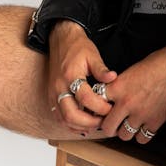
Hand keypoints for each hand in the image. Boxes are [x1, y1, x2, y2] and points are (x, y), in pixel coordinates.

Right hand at [48, 20, 116, 135]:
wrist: (60, 39)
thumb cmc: (77, 46)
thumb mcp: (92, 54)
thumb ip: (101, 69)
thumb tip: (113, 78)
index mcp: (71, 75)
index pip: (85, 98)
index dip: (99, 106)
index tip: (111, 108)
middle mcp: (59, 87)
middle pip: (71, 115)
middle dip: (89, 122)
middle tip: (103, 122)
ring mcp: (53, 93)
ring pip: (63, 120)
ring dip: (79, 126)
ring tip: (95, 124)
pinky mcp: (51, 96)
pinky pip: (58, 117)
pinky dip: (70, 124)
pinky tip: (83, 125)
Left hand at [99, 38, 165, 143]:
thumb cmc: (156, 64)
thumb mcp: (130, 71)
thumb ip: (118, 86)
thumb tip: (110, 97)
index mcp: (118, 88)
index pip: (97, 104)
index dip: (97, 108)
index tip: (99, 110)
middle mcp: (127, 103)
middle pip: (107, 127)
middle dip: (108, 126)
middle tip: (112, 122)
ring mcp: (141, 115)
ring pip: (124, 136)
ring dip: (125, 131)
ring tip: (128, 124)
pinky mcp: (155, 122)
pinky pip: (142, 138)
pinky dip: (141, 135)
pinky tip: (142, 126)